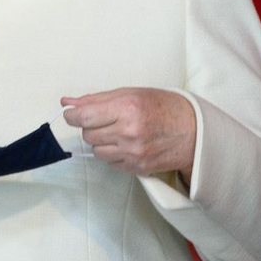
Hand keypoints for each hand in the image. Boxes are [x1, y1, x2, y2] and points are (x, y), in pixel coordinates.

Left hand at [60, 88, 195, 183]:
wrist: (194, 131)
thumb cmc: (163, 107)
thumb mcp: (131, 93)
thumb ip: (96, 99)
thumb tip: (67, 102)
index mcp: (127, 108)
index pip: (84, 116)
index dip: (72, 116)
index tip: (71, 114)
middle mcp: (129, 131)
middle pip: (88, 135)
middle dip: (90, 127)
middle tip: (106, 120)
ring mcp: (134, 152)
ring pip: (96, 151)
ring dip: (100, 142)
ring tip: (118, 132)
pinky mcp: (137, 167)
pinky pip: (110, 162)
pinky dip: (113, 153)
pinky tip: (126, 144)